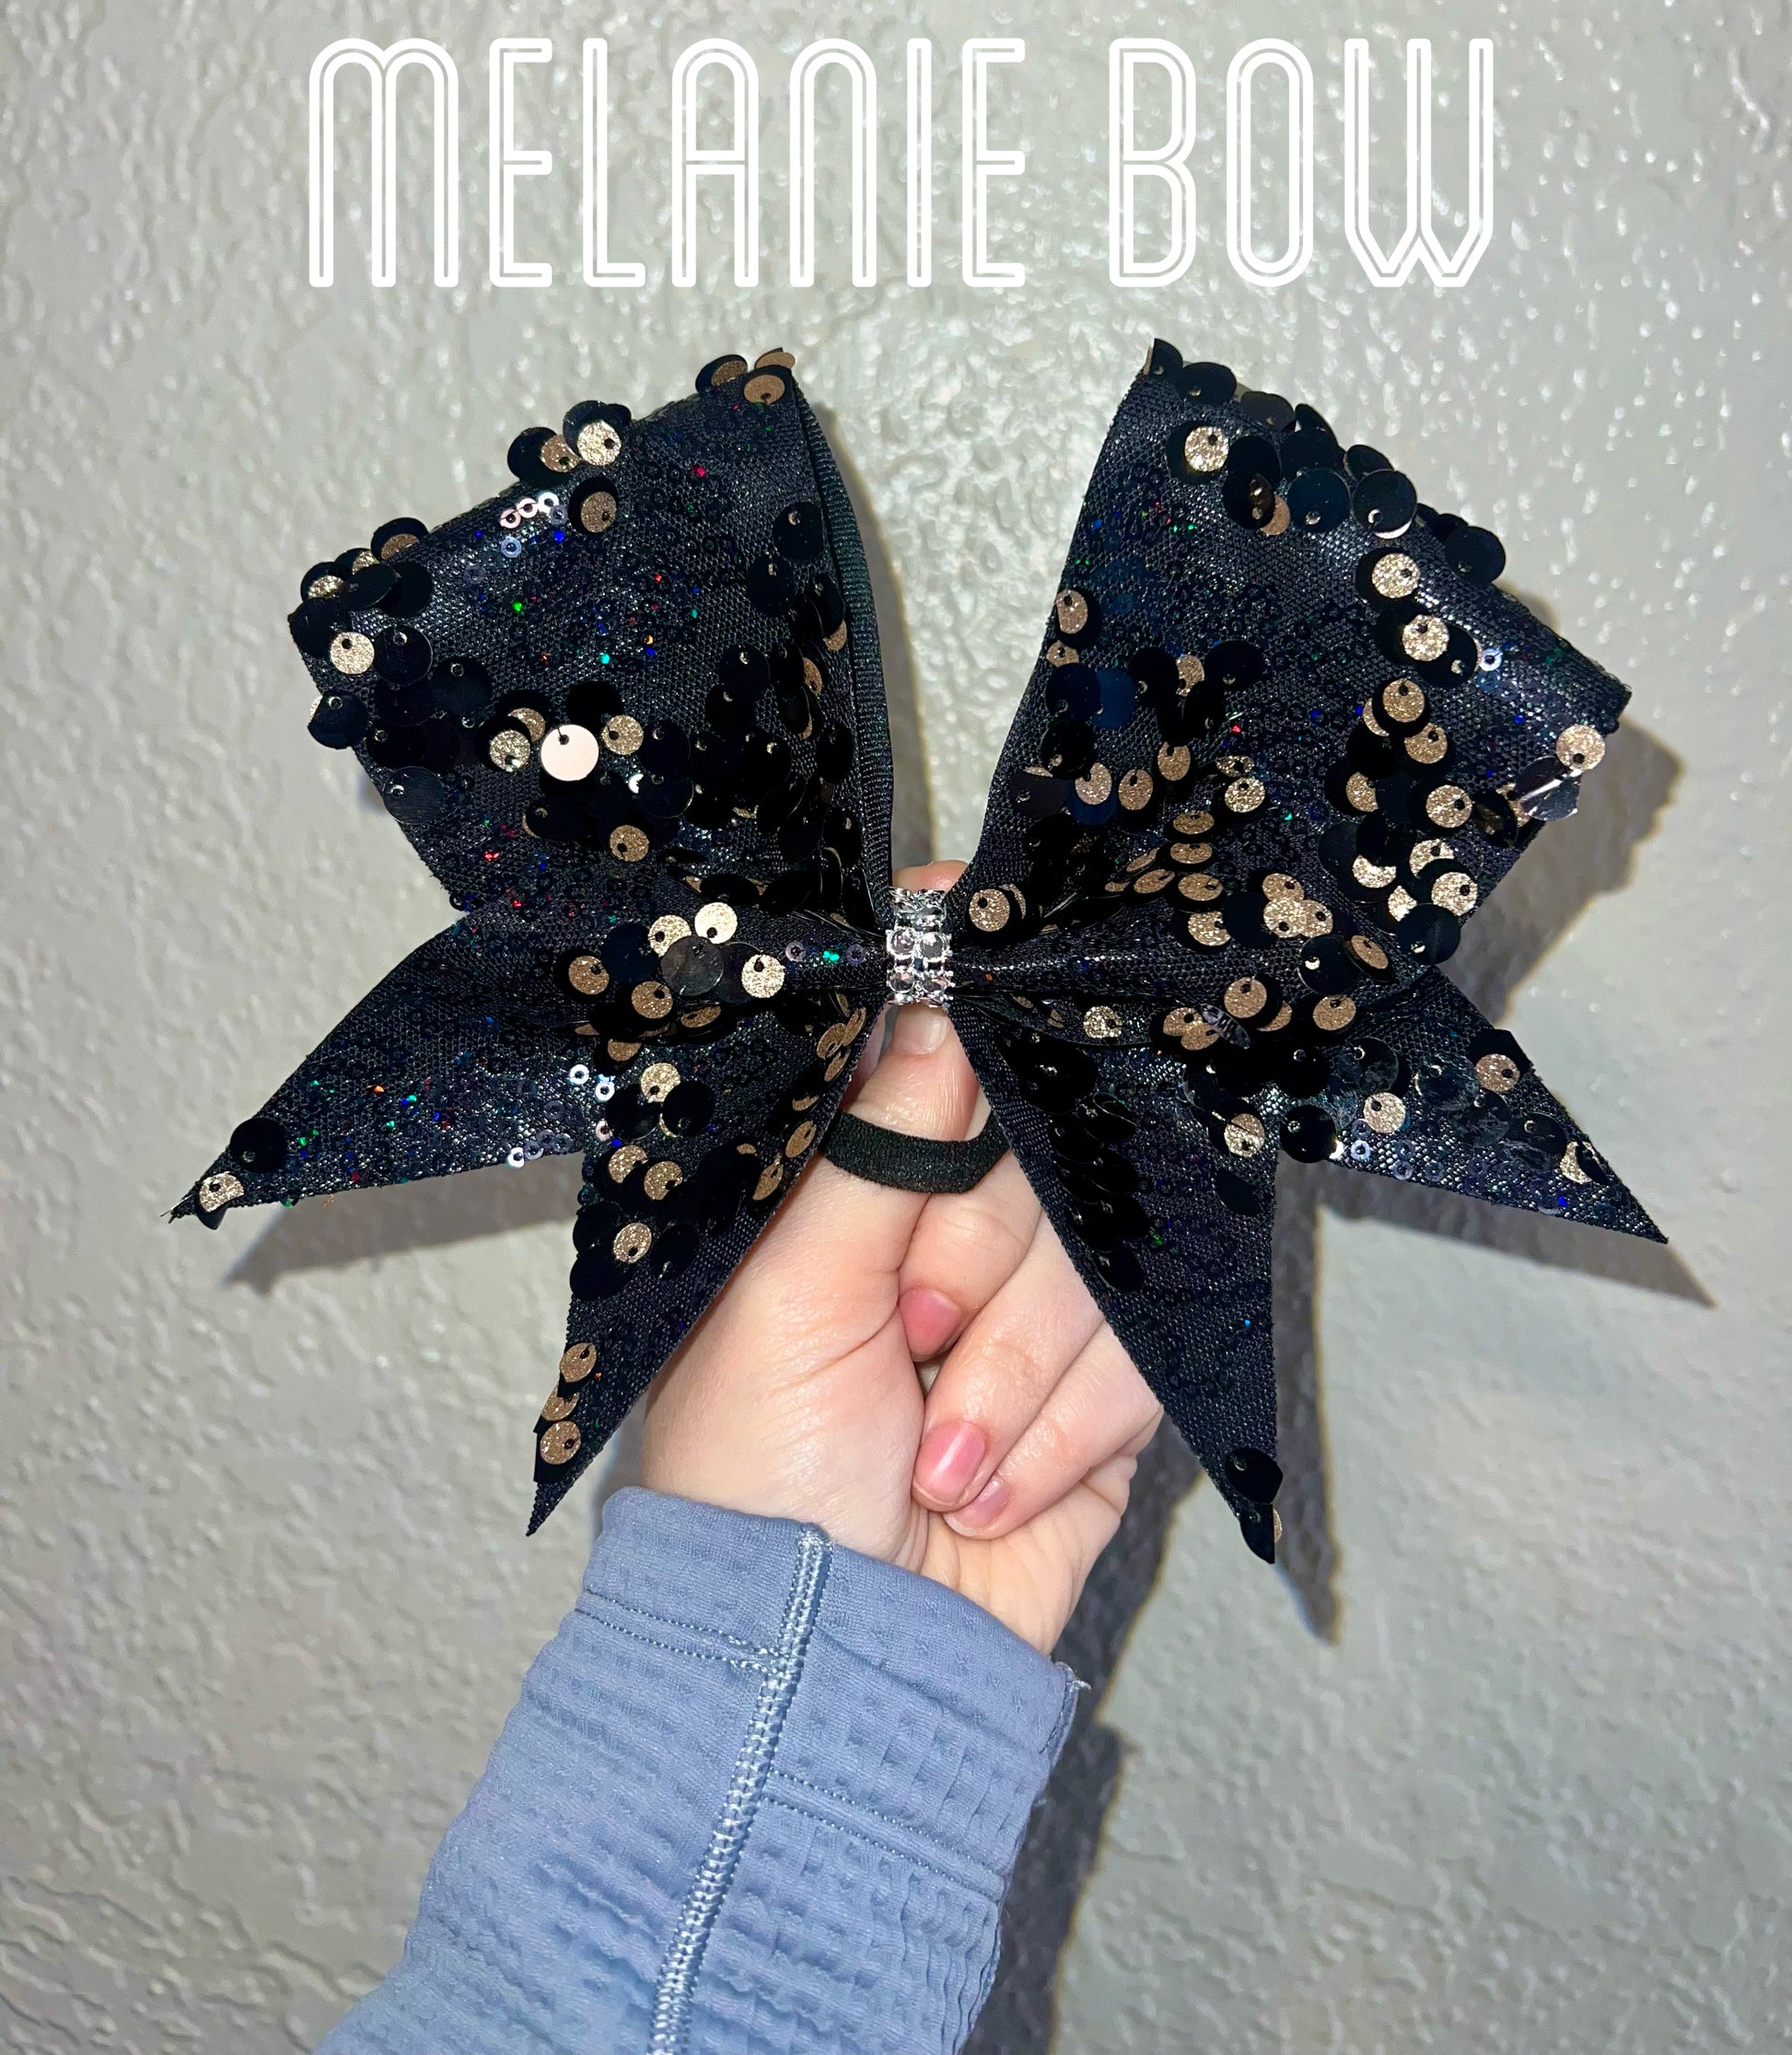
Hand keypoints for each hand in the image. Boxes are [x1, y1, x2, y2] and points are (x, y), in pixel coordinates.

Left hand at [639, 864, 1162, 1654]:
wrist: (829, 1680)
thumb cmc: (753, 1487)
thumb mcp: (784, 1301)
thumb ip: (868, 1146)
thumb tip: (935, 999)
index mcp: (841, 1187)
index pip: (923, 1049)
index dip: (957, 1002)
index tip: (979, 939)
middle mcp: (940, 1228)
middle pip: (1034, 1143)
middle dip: (978, 1254)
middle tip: (910, 1337)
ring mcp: (1030, 1308)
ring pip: (1097, 1246)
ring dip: (1017, 1367)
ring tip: (931, 1453)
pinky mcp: (1104, 1395)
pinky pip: (1140, 1350)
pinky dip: (1068, 1428)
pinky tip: (986, 1489)